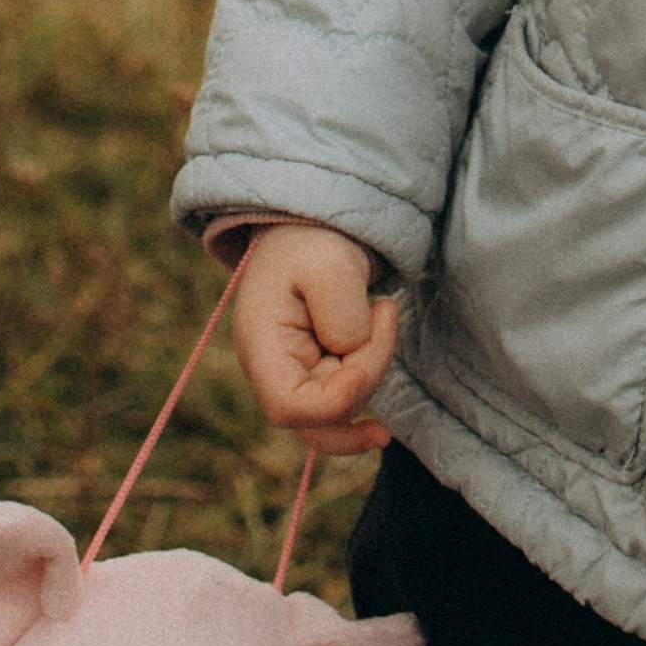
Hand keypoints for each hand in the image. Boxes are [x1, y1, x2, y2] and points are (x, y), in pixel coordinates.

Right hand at [230, 223, 399, 455]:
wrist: (308, 231)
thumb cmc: (311, 242)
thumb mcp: (329, 263)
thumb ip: (342, 313)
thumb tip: (351, 350)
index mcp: (260, 345)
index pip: (287, 406)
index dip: (329, 405)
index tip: (359, 372)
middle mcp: (273, 372)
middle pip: (321, 414)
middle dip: (366, 375)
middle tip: (385, 311)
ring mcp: (294, 379)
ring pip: (340, 412)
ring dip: (373, 368)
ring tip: (382, 309)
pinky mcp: (317, 378)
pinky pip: (341, 407)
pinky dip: (367, 392)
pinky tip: (382, 403)